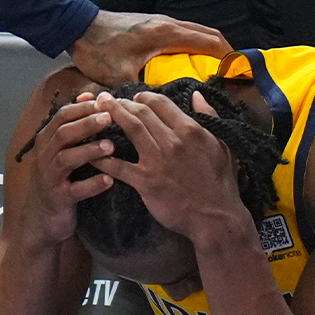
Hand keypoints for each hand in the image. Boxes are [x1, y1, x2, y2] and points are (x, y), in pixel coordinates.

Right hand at [14, 95, 113, 246]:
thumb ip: (73, 125)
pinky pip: (75, 190)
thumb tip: (88, 95)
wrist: (42, 220)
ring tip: (110, 147)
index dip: (82, 108)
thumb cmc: (58, 180)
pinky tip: (109, 180)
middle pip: (63, 133)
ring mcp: (49, 178)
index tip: (103, 102)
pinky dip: (92, 185)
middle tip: (109, 118)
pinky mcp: (58, 199)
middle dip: (86, 124)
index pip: (62, 116)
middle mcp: (45, 157)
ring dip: (89, 151)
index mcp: (46, 141)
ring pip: (66, 159)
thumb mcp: (62, 150)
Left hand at [70, 10, 230, 86]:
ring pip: (196, 31)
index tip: (238, 73)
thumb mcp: (122, 77)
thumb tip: (161, 111)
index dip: (227, 57)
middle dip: (224, 52)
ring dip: (210, 47)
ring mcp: (160, 21)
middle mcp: (167, 24)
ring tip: (218, 69)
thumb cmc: (99, 51)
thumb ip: (143, 92)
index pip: (209, 42)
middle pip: (208, 34)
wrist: (77, 27)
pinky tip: (193, 62)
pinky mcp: (152, 24)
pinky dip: (194, 44)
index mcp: (166, 34)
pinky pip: (183, 32)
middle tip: (234, 73)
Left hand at [93, 90, 250, 241]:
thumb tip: (197, 96)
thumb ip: (209, 117)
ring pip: (130, 129)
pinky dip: (102, 158)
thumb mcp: (223, 145)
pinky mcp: (146, 182)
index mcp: (190, 130)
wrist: (216, 219)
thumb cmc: (222, 184)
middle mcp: (173, 141)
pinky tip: (91, 153)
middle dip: (121, 102)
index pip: (161, 104)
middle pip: (141, 112)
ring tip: (97, 111)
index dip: (144, 98)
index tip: (134, 98)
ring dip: (111, 116)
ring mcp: (158, 161)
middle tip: (106, 100)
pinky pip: (119, 166)